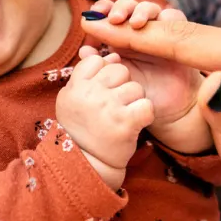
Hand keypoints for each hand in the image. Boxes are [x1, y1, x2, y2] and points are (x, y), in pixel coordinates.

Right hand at [56, 52, 154, 189]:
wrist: (88, 164)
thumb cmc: (83, 128)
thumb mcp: (73, 99)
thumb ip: (87, 74)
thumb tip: (111, 55)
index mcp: (74, 87)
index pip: (97, 60)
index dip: (105, 72)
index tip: (103, 89)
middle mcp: (89, 95)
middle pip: (119, 70)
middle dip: (122, 84)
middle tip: (116, 103)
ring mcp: (108, 108)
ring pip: (135, 87)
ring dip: (134, 100)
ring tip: (124, 115)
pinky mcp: (126, 123)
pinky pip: (146, 105)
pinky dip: (145, 114)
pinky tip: (136, 122)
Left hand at [84, 0, 201, 132]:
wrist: (168, 107)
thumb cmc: (139, 92)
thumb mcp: (115, 80)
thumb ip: (98, 65)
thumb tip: (84, 51)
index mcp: (118, 37)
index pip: (107, 14)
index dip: (100, 10)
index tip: (91, 17)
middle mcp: (137, 30)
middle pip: (127, 6)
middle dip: (120, 8)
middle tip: (115, 19)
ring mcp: (158, 30)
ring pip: (149, 8)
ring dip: (141, 11)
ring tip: (136, 24)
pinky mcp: (177, 34)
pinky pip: (173, 16)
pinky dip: (166, 16)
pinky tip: (159, 24)